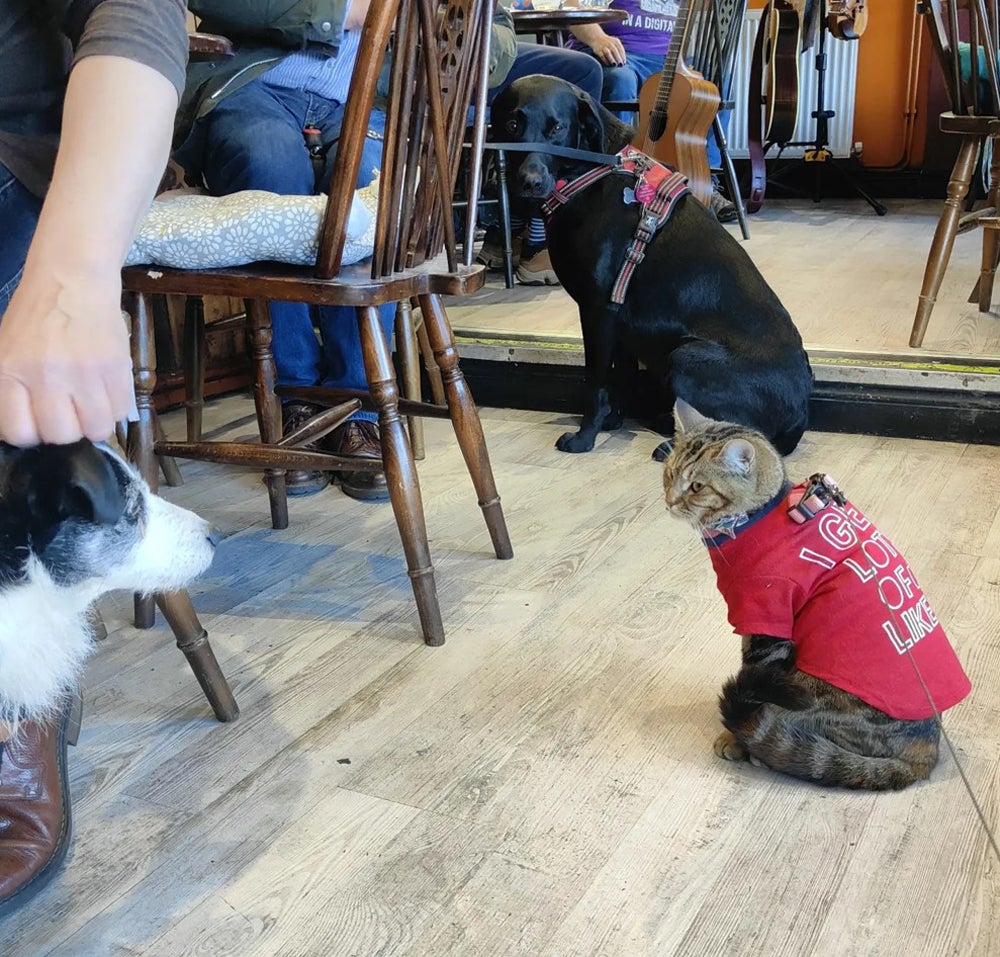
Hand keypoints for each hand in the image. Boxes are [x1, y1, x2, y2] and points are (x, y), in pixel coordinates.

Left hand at [0, 268, 132, 445]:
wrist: (72, 278)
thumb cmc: (37, 316)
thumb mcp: (7, 351)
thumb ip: (13, 391)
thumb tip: (30, 430)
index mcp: (8, 372)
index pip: (20, 433)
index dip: (33, 433)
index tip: (40, 421)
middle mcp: (44, 375)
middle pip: (60, 436)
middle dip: (67, 429)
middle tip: (70, 411)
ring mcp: (82, 372)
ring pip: (96, 430)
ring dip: (95, 423)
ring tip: (92, 404)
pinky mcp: (115, 367)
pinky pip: (121, 411)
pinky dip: (116, 407)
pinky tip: (108, 390)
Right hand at [588, 35, 626, 66]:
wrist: (597, 38)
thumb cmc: (609, 43)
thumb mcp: (615, 43)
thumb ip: (619, 50)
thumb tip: (623, 61)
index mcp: (616, 41)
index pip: (620, 49)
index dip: (623, 56)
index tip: (624, 63)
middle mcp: (610, 43)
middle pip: (615, 51)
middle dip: (618, 58)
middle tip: (620, 65)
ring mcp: (603, 46)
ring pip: (608, 53)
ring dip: (611, 59)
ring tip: (614, 65)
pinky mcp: (598, 50)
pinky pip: (602, 56)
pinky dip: (605, 60)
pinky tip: (608, 64)